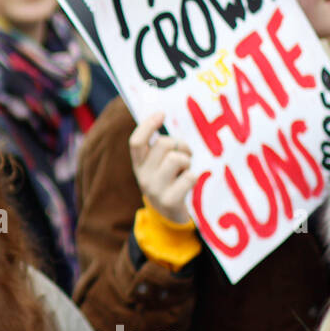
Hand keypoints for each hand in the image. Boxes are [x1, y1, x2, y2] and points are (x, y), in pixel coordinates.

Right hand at [129, 111, 196, 225]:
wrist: (169, 217)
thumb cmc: (168, 181)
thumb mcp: (157, 165)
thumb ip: (159, 148)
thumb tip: (163, 116)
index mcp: (138, 164)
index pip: (136, 141)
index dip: (148, 125)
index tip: (162, 114)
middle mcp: (142, 175)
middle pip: (164, 144)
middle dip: (180, 145)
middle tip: (185, 155)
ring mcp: (155, 188)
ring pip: (176, 158)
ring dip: (187, 160)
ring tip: (186, 169)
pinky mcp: (169, 200)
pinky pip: (189, 176)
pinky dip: (194, 176)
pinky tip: (189, 183)